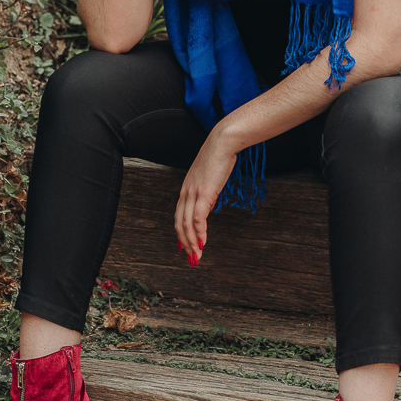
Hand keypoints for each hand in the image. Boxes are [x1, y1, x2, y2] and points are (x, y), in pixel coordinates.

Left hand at [175, 126, 236, 263]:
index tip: (185, 247)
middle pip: (179, 224)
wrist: (222, 143)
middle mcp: (186, 193)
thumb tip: (208, 204)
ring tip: (197, 254)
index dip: (181, 234)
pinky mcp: (204, 193)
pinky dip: (200, 232)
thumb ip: (206, 192)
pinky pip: (198, 218)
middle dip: (185, 243)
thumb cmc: (218, 157)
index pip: (178, 216)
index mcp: (185, 190)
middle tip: (192, 258)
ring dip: (192, 242)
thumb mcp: (209, 178)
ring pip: (187, 224)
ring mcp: (193, 193)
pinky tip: (203, 241)